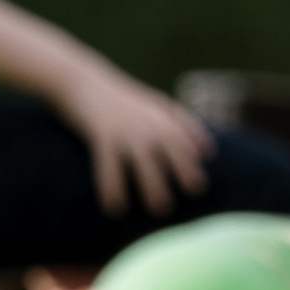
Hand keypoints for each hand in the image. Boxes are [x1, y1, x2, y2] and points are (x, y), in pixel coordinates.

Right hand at [54, 65, 212, 216]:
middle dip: (184, 167)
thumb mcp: (155, 105)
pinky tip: (114, 208)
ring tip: (159, 209)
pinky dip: (111, 187)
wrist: (81, 80)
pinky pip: (107, 165)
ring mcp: (124, 128)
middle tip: (194, 192)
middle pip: (170, 142)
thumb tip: (208, 152)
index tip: (200, 183)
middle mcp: (146, 121)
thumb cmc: (122, 100)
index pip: (184, 134)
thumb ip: (182, 125)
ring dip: (153, 183)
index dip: (194, 156)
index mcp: (161, 115)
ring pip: (143, 156)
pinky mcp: (100, 135)